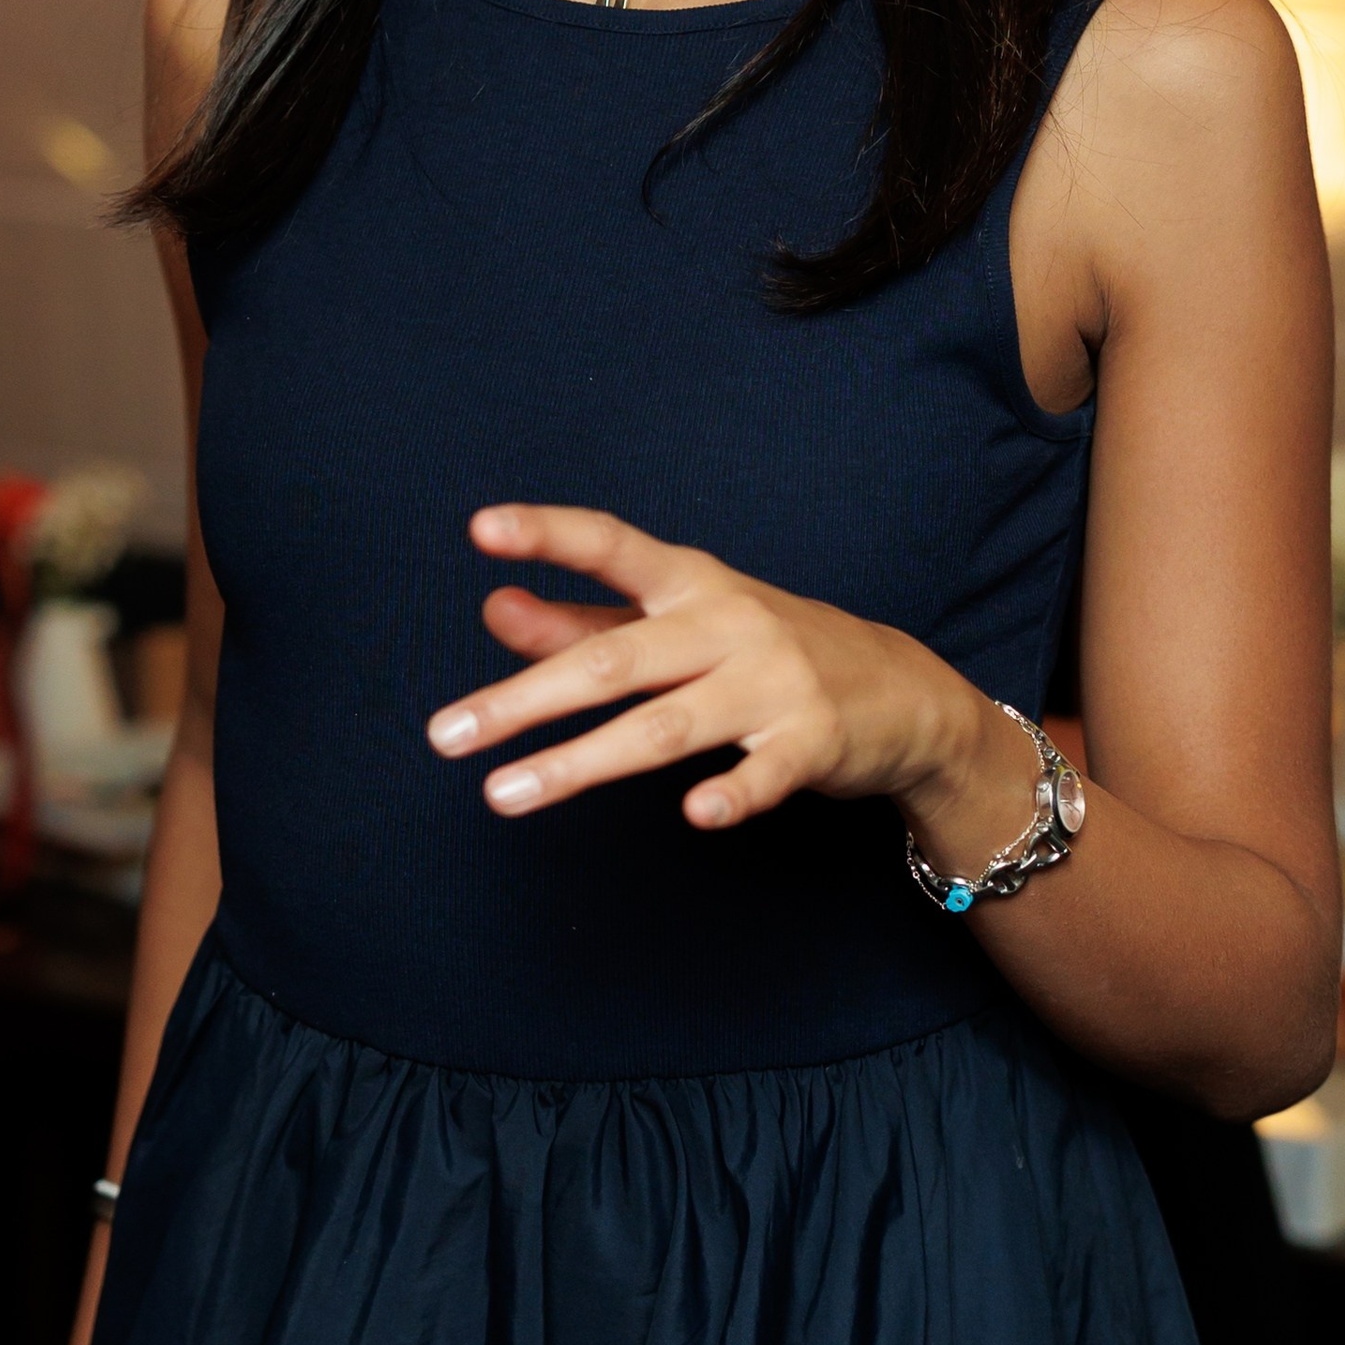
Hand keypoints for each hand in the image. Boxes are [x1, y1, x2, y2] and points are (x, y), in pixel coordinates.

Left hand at [425, 503, 986, 832]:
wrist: (900, 691)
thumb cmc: (759, 649)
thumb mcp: (675, 621)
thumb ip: (580, 620)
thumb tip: (491, 607)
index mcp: (687, 582)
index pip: (610, 546)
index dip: (547, 532)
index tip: (479, 528)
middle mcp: (725, 622)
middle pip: (613, 659)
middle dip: (523, 700)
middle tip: (445, 734)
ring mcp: (772, 681)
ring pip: (665, 725)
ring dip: (580, 762)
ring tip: (503, 794)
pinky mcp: (812, 741)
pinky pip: (765, 771)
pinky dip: (733, 793)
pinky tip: (696, 816)